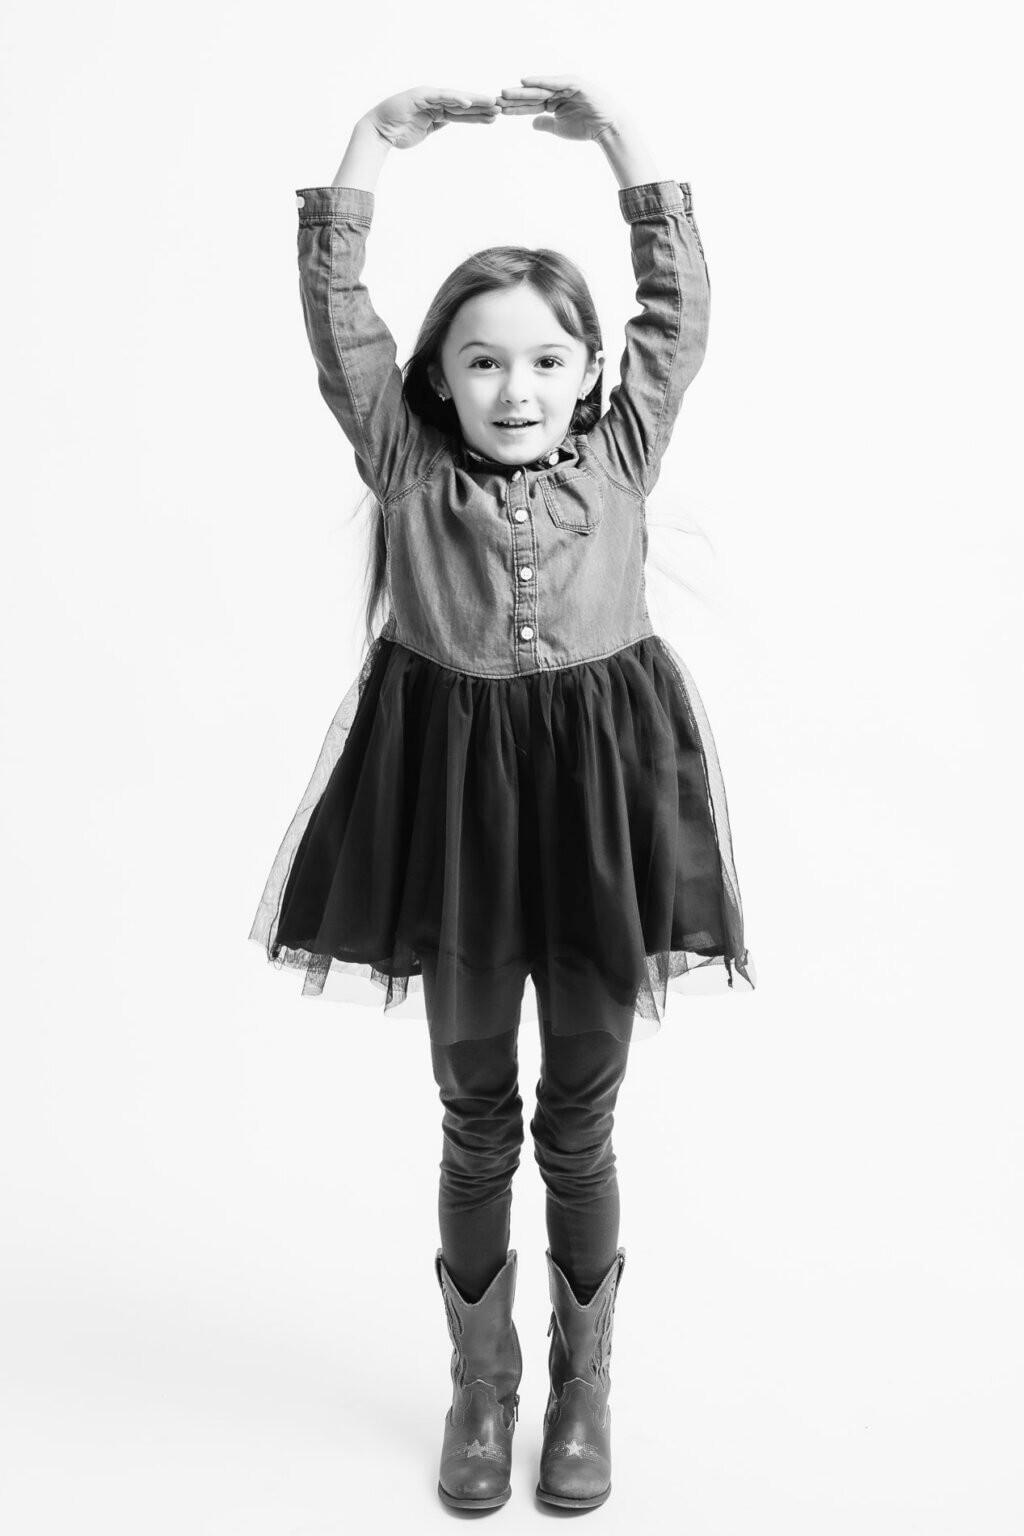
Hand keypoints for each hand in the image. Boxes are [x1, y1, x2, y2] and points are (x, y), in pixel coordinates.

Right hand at [366, 87, 499, 149]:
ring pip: (455, 99)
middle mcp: (434, 100)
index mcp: (437, 110)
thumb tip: (452, 122)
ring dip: (474, 101)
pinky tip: (469, 102)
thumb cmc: (400, 132)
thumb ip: (439, 123)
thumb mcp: (426, 130)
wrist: (380, 132)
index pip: (462, 113)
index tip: (495, 117)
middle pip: (462, 103)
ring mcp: (428, 97)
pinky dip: (455, 99)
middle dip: (482, 105)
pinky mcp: (420, 96)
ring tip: (491, 103)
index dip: (479, 115)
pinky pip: (440, 98)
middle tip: (501, 107)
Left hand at [497, 76, 622, 142]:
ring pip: (540, 88)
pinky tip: (526, 81)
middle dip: (514, 98)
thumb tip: (531, 123)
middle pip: (531, 95)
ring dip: (523, 90)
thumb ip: (545, 124)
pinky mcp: (574, 83)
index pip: (530, 105)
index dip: (515, 108)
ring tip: (505, 92)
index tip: (499, 110)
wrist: (607, 127)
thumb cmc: (586, 127)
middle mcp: (557, 92)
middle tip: (496, 99)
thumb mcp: (560, 128)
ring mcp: (565, 86)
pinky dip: (541, 81)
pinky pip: (554, 82)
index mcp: (553, 103)